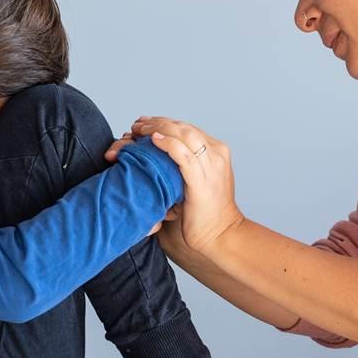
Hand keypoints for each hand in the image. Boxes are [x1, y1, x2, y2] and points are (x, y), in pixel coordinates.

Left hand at [111, 116, 242, 252]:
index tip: (144, 124)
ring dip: (158, 128)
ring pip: (183, 134)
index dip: (164, 123)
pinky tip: (153, 140)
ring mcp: (211, 165)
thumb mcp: (198, 180)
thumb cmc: (206, 213)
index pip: (188, 128)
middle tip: (137, 124)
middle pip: (184, 127)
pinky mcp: (201, 179)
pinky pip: (183, 154)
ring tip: (139, 130)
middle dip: (157, 122)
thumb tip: (161, 154)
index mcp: (217, 152)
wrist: (220, 235)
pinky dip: (167, 143)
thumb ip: (186, 165)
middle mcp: (216, 154)